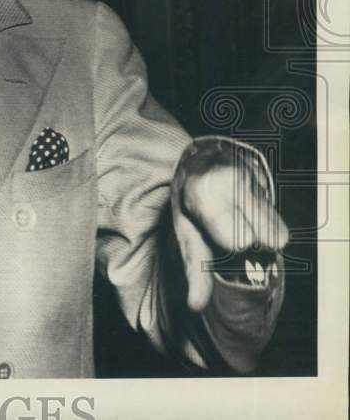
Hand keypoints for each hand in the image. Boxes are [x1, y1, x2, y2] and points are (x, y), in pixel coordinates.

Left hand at [171, 137, 288, 311]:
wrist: (201, 159)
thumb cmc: (190, 201)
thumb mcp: (184, 231)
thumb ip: (194, 268)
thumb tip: (195, 306)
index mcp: (203, 194)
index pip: (238, 240)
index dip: (232, 247)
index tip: (219, 238)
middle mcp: (231, 181)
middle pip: (263, 240)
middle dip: (249, 245)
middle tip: (227, 230)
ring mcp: (253, 178)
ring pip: (277, 235)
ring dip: (262, 238)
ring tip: (237, 222)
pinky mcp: (268, 183)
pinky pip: (281, 226)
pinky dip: (268, 229)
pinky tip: (248, 216)